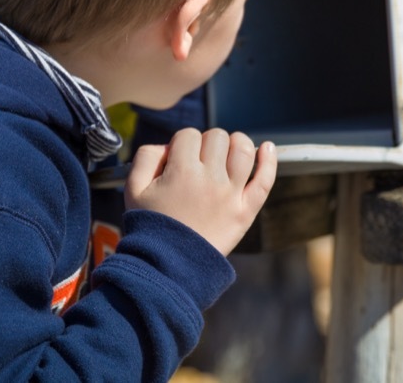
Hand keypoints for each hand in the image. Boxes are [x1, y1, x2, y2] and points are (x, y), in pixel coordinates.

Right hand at [123, 128, 276, 254]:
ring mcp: (231, 195)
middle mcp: (209, 179)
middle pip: (217, 138)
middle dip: (207, 143)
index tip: (178, 159)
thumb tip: (169, 145)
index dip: (182, 143)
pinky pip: (265, 180)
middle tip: (199, 162)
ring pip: (243, 150)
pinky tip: (268, 148)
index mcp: (181, 171)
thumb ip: (147, 157)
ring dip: (237, 144)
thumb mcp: (133, 189)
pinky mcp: (245, 211)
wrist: (168, 267)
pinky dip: (269, 160)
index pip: (188, 135)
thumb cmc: (150, 227)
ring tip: (228, 153)